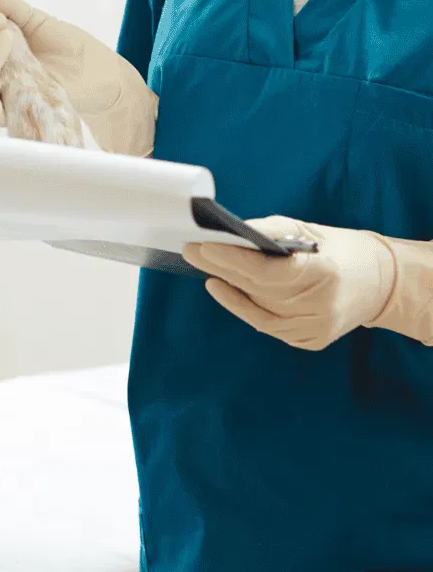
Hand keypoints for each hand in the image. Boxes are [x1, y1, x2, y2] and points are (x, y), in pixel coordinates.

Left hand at [182, 216, 397, 349]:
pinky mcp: (312, 341)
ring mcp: (317, 328)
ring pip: (259, 312)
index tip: (202, 245)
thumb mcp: (308, 230)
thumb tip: (229, 232)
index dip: (231, 259)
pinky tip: (226, 291)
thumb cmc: (339, 249)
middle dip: (221, 268)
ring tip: (206, 269)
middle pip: (258, 290)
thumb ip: (270, 232)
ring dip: (229, 290)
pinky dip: (245, 309)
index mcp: (324, 273)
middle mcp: (321, 306)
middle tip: (191, 251)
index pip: (266, 271)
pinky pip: (269, 327)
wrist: (380, 283)